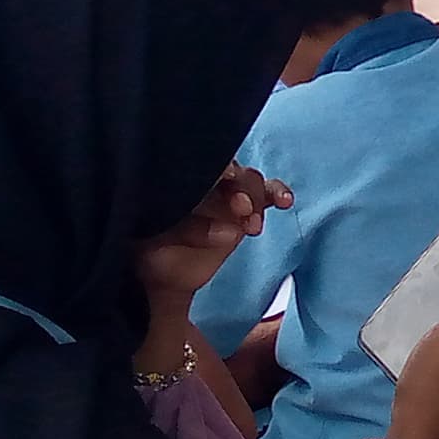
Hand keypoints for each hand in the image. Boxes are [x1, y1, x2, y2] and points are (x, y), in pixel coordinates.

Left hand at [138, 164, 289, 307]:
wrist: (164, 275)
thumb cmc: (154, 253)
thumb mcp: (159, 244)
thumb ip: (190, 232)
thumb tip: (229, 232)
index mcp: (174, 180)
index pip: (197, 163)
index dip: (216, 166)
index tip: (225, 175)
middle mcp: (203, 180)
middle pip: (230, 170)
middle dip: (240, 187)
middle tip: (242, 208)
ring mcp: (227, 193)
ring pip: (249, 180)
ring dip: (256, 197)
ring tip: (253, 224)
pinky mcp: (246, 209)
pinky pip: (267, 194)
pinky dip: (277, 194)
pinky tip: (284, 201)